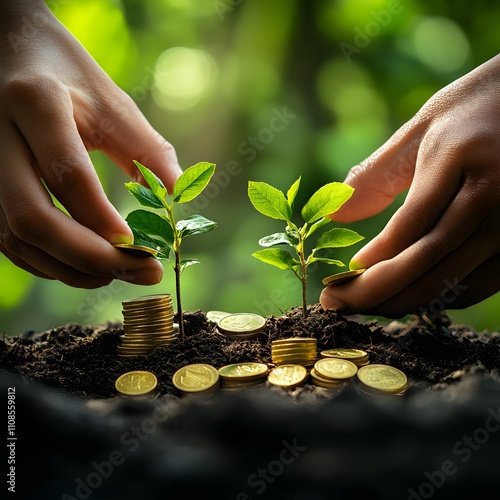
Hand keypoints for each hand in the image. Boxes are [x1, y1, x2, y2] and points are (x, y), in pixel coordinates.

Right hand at [0, 0, 181, 287]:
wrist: (7, 51)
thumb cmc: (66, 75)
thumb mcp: (110, 101)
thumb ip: (146, 149)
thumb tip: (179, 195)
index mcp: (35, 102)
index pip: (68, 175)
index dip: (105, 220)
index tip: (144, 249)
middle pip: (32, 219)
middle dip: (90, 257)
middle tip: (139, 271)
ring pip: (16, 238)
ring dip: (71, 268)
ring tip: (119, 273)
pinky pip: (9, 241)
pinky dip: (49, 262)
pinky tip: (87, 266)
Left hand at [320, 54, 499, 316]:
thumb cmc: (475, 110)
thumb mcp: (423, 127)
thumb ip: (379, 173)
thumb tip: (335, 216)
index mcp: (460, 157)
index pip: (408, 226)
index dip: (372, 260)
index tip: (339, 277)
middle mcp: (494, 194)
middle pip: (428, 260)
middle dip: (376, 291)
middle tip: (336, 304)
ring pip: (454, 279)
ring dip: (405, 301)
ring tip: (367, 306)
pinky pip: (482, 283)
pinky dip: (442, 295)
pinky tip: (411, 295)